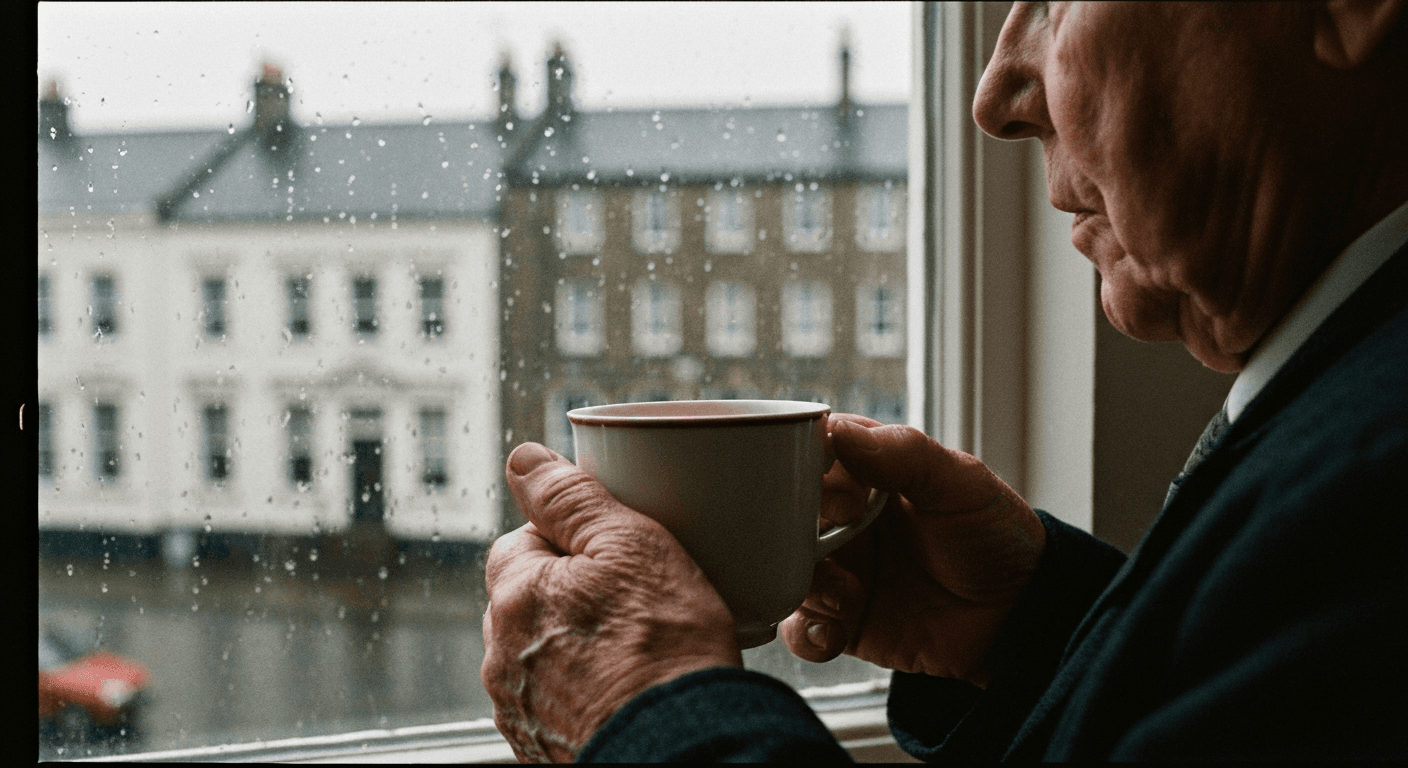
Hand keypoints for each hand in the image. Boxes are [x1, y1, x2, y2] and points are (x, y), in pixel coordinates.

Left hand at [482, 442, 742, 762]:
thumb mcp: (632, 546)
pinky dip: (587, 692)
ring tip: (639, 649)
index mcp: (514, 596)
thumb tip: (523, 458)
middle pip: (532, 599)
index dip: (575, 537)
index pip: (525, 540)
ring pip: (544, 655)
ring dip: (577, 646)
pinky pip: (560, 703)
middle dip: (573, 593)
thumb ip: (573, 497)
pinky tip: (629, 691)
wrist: (683, 751)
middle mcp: (501, 658)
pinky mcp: (544, 749)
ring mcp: (520, 711)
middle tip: (635, 598)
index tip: (618, 550)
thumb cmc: (665, 650)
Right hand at [780, 415, 1045, 687]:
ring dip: (803, 585)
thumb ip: (903, 454)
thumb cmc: (996, 536)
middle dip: (790, 534)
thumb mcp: (961, 483)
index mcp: (865, 472)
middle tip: (826, 546)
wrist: (1022, 617)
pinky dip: (808, 633)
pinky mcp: (841, 620)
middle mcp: (842, 519)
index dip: (804, 471)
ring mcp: (839, 569)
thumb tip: (838, 433)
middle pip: (781, 516)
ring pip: (782, 571)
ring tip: (845, 596)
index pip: (809, 456)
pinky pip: (800, 627)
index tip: (837, 497)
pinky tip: (837, 631)